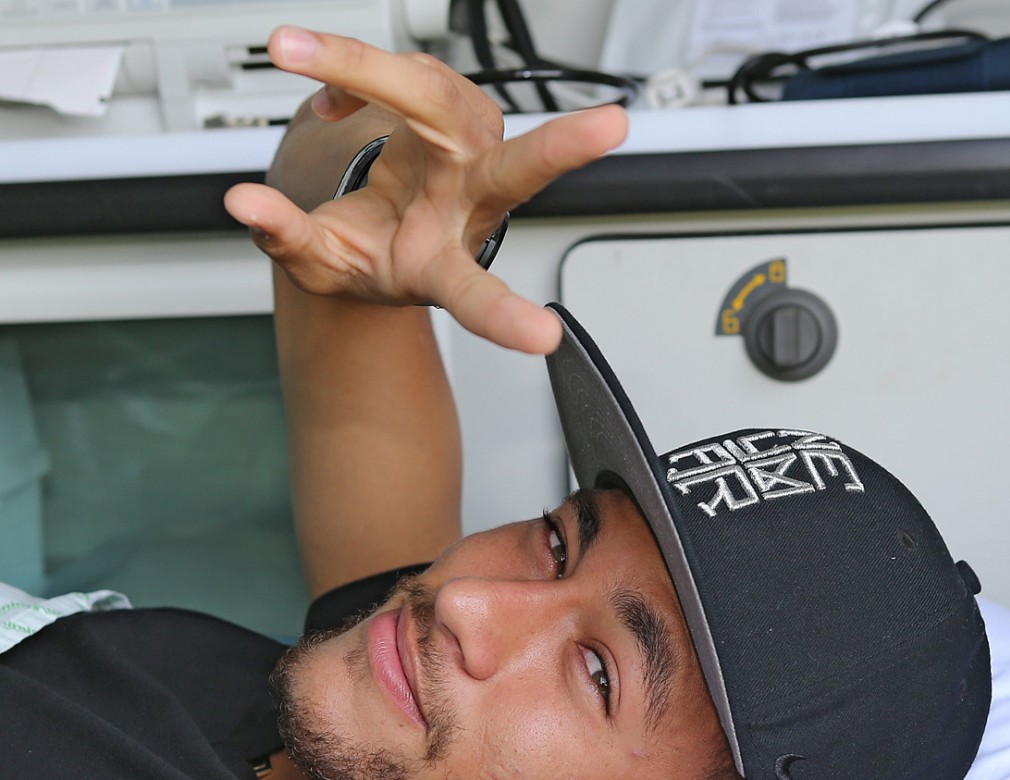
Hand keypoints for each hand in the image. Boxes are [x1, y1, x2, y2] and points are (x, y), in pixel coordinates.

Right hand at [224, 27, 628, 353]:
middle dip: (558, 151)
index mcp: (443, 261)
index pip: (474, 292)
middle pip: (513, 174)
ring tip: (293, 53)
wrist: (386, 220)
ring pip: (435, 91)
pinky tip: (331, 90)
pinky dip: (352, 70)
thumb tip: (243, 206)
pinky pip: (407, 70)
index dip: (504, 318)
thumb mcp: (321, 264)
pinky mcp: (459, 102)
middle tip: (611, 127)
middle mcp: (472, 203)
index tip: (544, 340)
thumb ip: (285, 239)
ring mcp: (472, 148)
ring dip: (358, 65)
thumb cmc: (371, 252)